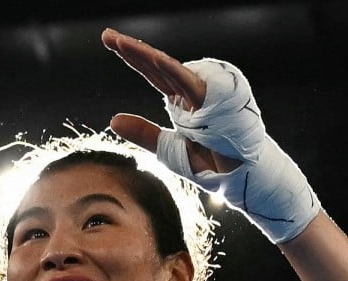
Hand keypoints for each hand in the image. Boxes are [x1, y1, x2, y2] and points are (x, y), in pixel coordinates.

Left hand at [101, 28, 239, 173]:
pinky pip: (190, 82)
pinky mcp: (215, 100)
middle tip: (107, 35)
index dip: (132, 58)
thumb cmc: (213, 163)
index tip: (110, 41)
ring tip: (120, 42)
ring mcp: (203, 93)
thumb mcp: (167, 149)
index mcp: (181, 100)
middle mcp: (191, 92)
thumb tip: (113, 120)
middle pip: (157, 67)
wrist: (240, 177)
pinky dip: (173, 70)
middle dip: (132, 49)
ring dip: (145, 55)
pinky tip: (153, 58)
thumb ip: (143, 133)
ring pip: (170, 69)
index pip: (152, 74)